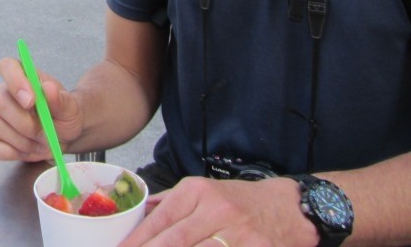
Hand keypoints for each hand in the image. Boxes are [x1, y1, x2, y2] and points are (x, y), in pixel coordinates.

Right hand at [0, 57, 81, 161]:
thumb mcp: (71, 109)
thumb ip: (61, 99)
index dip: (15, 81)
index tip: (31, 101)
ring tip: (40, 142)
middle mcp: (5, 93)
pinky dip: (8, 152)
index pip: (7, 66)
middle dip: (24, 123)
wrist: (63, 137)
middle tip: (44, 133)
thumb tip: (48, 88)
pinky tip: (24, 150)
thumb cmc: (64, 116)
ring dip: (22, 141)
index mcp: (24, 77)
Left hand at [117, 176, 319, 246]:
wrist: (290, 208)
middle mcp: (216, 209)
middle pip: (175, 239)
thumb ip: (171, 202)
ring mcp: (237, 232)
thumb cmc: (241, 200)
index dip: (139, 238)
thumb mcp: (204, 190)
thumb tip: (141, 212)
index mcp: (198, 191)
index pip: (161, 218)